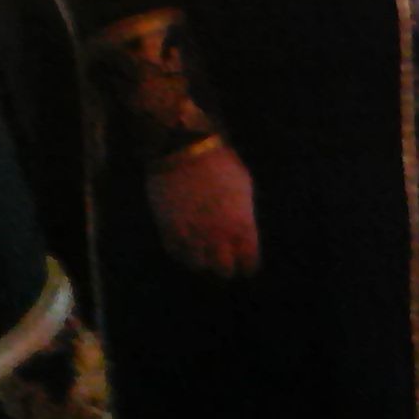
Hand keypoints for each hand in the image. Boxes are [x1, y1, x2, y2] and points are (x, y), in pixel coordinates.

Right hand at [147, 141, 260, 276]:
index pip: (249, 262)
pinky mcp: (169, 230)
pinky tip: (185, 243)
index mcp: (241, 226)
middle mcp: (218, 236)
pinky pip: (176, 253)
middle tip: (222, 259)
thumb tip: (241, 231)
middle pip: (224, 270)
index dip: (247, 264)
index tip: (245, 263)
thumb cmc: (220, 162)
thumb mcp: (244, 187)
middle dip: (225, 266)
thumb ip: (244, 215)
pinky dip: (182, 251)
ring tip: (202, 250)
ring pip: (198, 265)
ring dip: (202, 259)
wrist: (185, 148)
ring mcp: (192, 235)